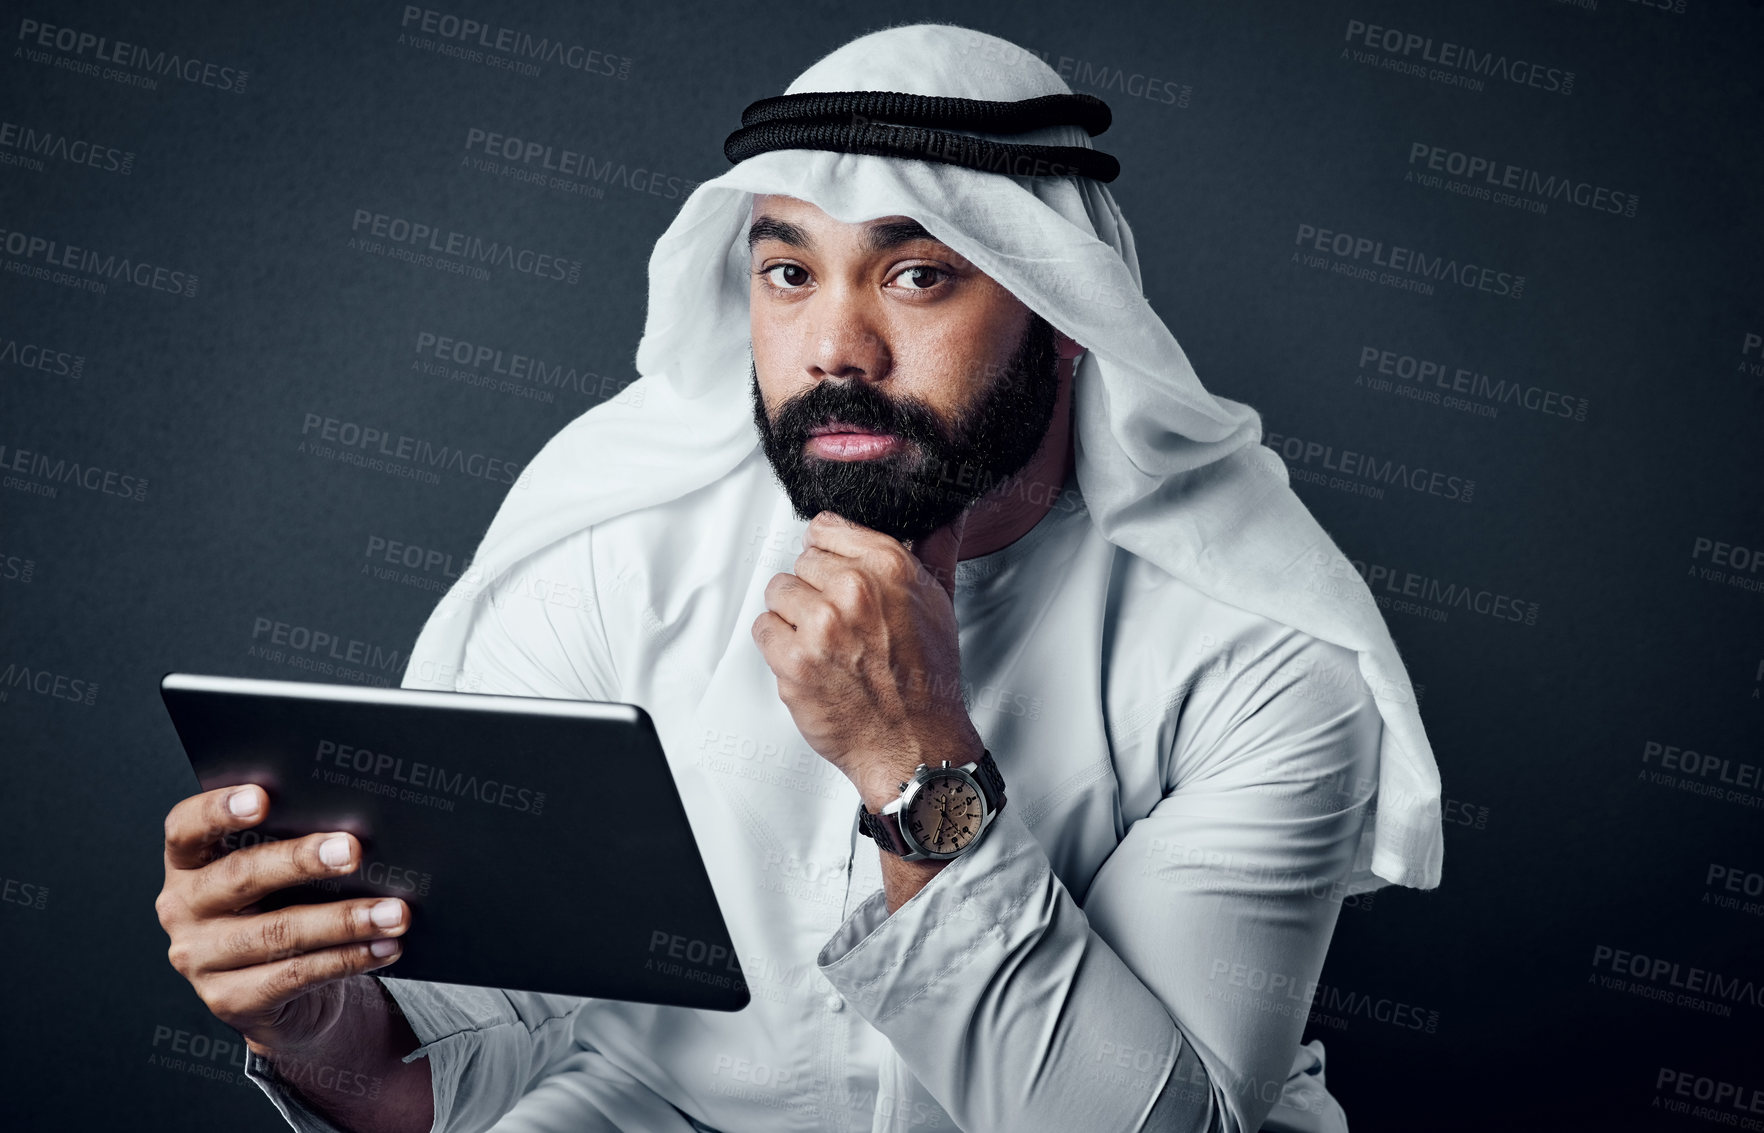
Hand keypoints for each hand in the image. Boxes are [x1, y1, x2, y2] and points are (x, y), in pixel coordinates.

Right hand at [155, 784, 408, 1059]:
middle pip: (240, 876)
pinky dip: (346, 959)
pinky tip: (383, 947)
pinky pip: (294, 976)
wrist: (284, 998)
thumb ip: (296, 847)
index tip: (263, 797)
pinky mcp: (228, 1000)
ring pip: (277, 933)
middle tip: (352, 850)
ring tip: (394, 912)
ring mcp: (200, 959)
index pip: (186, 827)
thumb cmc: (286, 910)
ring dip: (344, 920)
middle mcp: (183, 909)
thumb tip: (359, 827)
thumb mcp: (281, 876)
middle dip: (301, 861)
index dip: (219, 809)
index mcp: (189, 863)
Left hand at [752, 509, 984, 808]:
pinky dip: (779, 647)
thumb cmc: (927, 681)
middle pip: (800, 563)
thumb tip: (945, 514)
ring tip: (825, 644)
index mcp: (887, 567)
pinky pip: (764, 630)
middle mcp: (853, 591)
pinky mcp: (794, 661)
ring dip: (794, 618)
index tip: (835, 575)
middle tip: (841, 624)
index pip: (825, 528)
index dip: (829, 555)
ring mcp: (821, 626)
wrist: (914, 744)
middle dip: (815, 590)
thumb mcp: (939, 603)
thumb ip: (936, 549)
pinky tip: (810, 662)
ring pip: (777, 593)